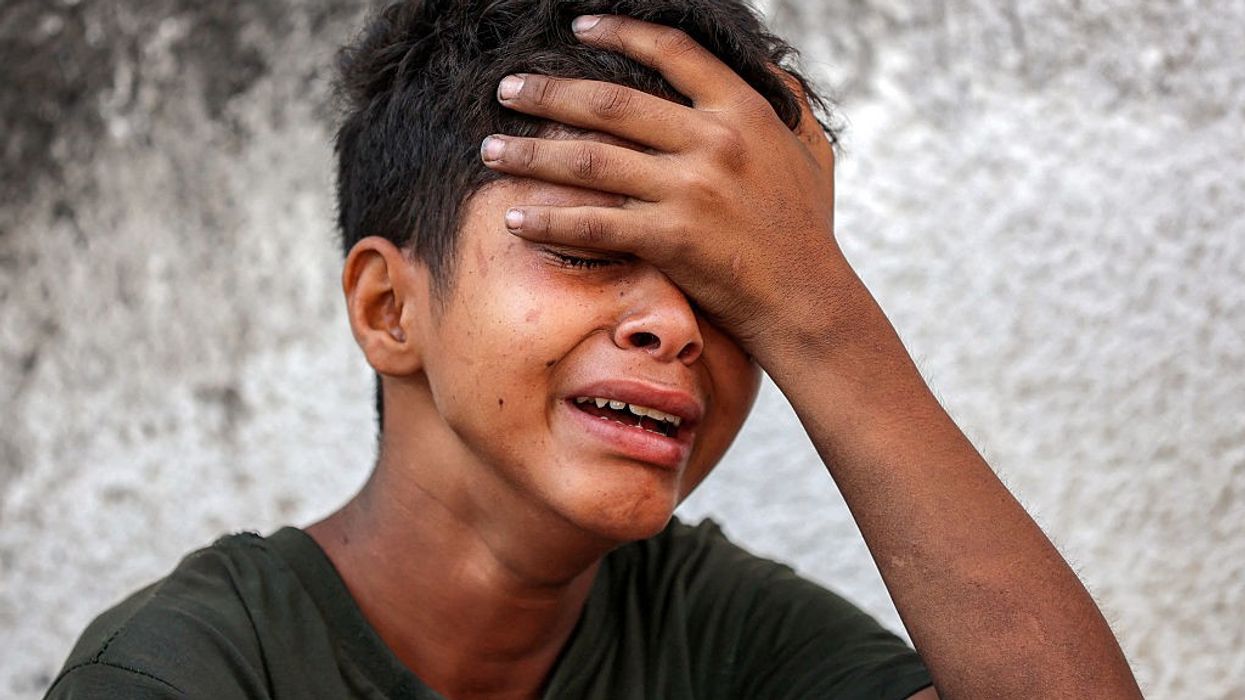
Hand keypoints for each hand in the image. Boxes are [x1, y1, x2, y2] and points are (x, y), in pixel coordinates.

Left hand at [480, 14, 847, 357]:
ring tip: (490, 149)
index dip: (621, 33)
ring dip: (531, 152)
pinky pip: (594, 224)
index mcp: (743, 111)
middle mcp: (713, 142)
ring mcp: (690, 190)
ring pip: (590, 159)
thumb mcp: (809, 151)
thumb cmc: (805, 227)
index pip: (673, 52)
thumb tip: (767, 64)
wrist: (805, 299)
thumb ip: (787, 102)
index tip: (578, 28)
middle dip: (549, 91)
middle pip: (611, 103)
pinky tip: (516, 216)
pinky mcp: (670, 238)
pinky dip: (550, 219)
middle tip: (506, 90)